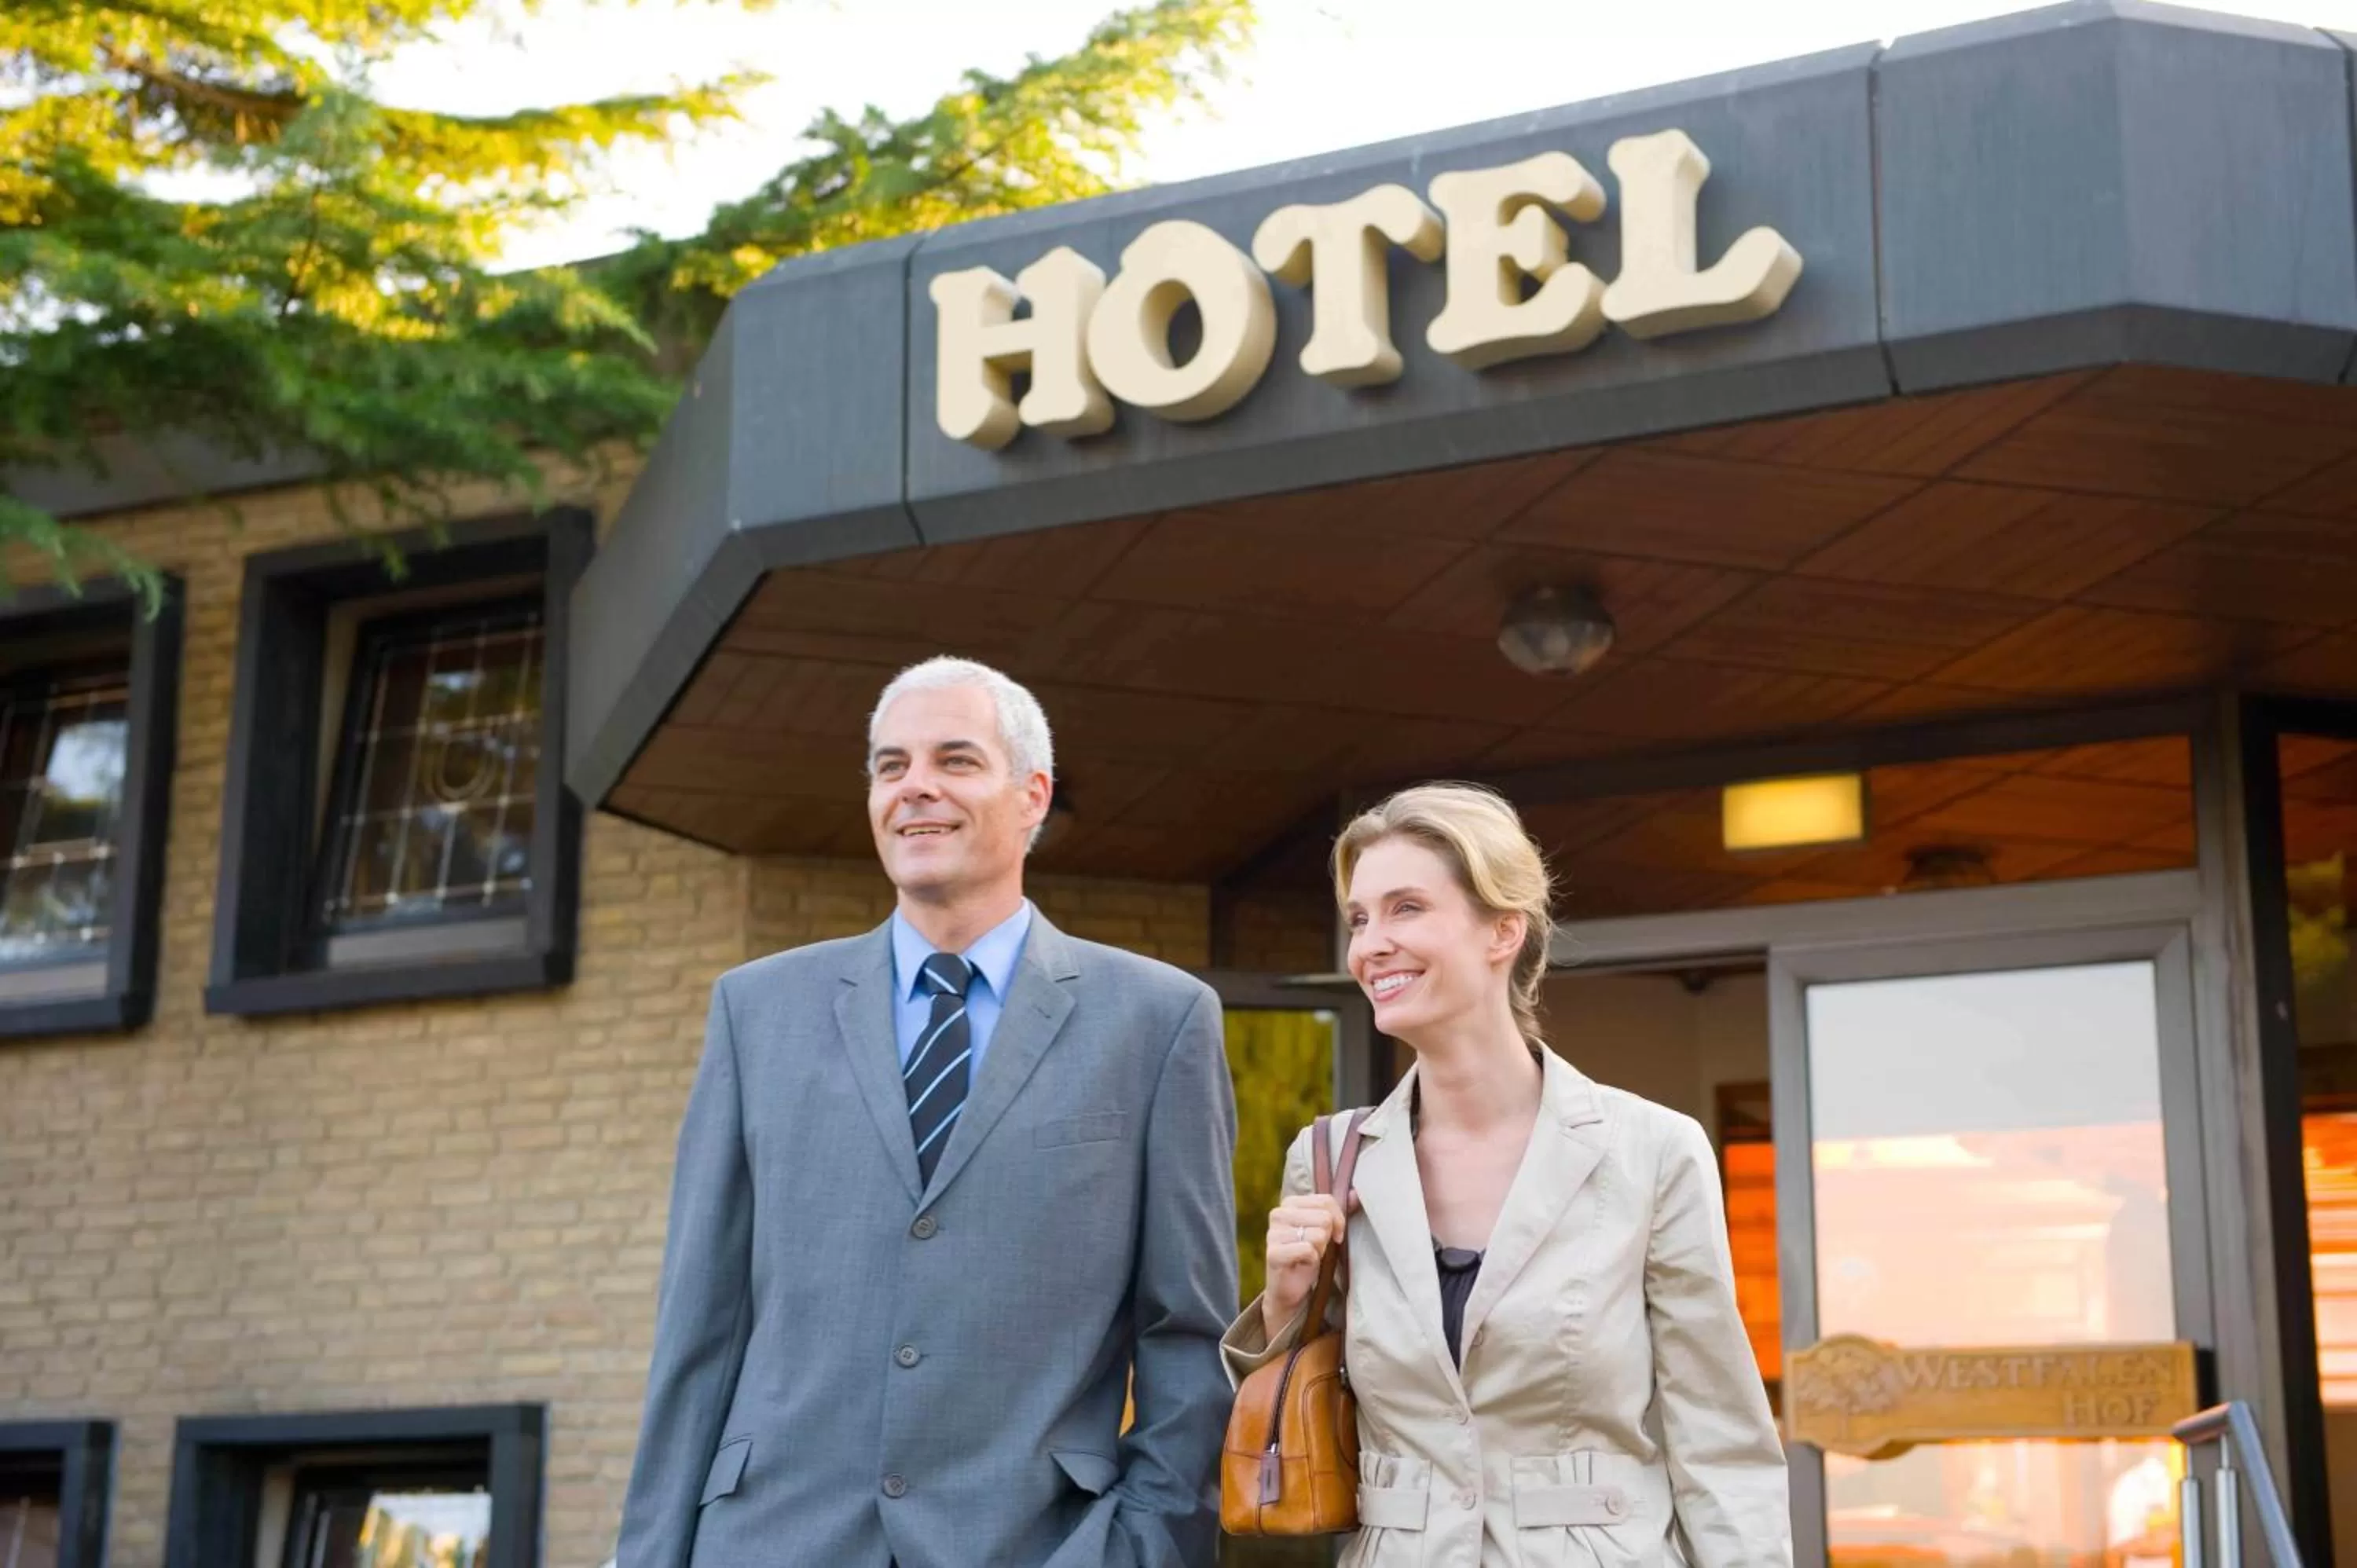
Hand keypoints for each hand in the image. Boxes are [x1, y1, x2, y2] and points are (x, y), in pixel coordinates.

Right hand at [1261, 1193, 1352, 1343]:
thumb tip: (1356, 1194)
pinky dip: (1311, 1261)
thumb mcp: (1325, 1230)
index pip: (1326, 1200)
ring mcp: (1273, 1233)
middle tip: (1316, 1249)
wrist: (1290, 1288)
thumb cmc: (1308, 1256)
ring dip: (1319, 1250)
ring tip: (1307, 1256)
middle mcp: (1278, 1214)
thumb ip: (1338, 1212)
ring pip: (1318, 1235)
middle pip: (1324, 1218)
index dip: (1338, 1220)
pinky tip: (1302, 1264)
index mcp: (1290, 1203)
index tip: (1335, 1236)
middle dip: (1327, 1238)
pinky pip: (1308, 1250)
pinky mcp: (1273, 1253)